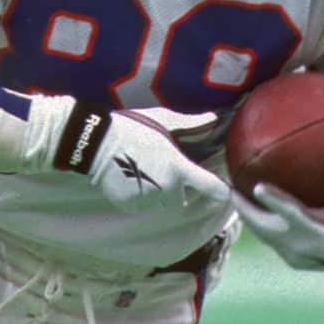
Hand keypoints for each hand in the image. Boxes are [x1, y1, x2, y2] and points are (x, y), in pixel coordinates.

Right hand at [53, 104, 231, 212]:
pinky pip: (141, 206)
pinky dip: (139, 197)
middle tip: (159, 169)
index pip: (210, 187)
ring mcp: (148, 199)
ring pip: (161, 204)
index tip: (228, 194)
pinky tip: (129, 179)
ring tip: (142, 172)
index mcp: (179, 168)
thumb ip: (190, 124)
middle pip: (181, 199)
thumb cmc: (132, 127)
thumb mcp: (162, 120)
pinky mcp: (131, 205)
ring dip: (157, 195)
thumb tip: (213, 118)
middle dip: (175, 189)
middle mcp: (167, 188)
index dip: (222, 192)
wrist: (96, 143)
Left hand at [235, 141, 323, 277]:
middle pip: (263, 226)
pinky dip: (260, 226)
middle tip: (229, 187)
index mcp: (318, 229)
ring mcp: (295, 256)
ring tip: (233, 195)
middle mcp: (302, 245)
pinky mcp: (293, 261)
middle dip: (244, 208)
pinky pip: (270, 241)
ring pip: (263, 235)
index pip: (292, 213)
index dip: (273, 200)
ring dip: (248, 217)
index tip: (257, 186)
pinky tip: (252, 211)